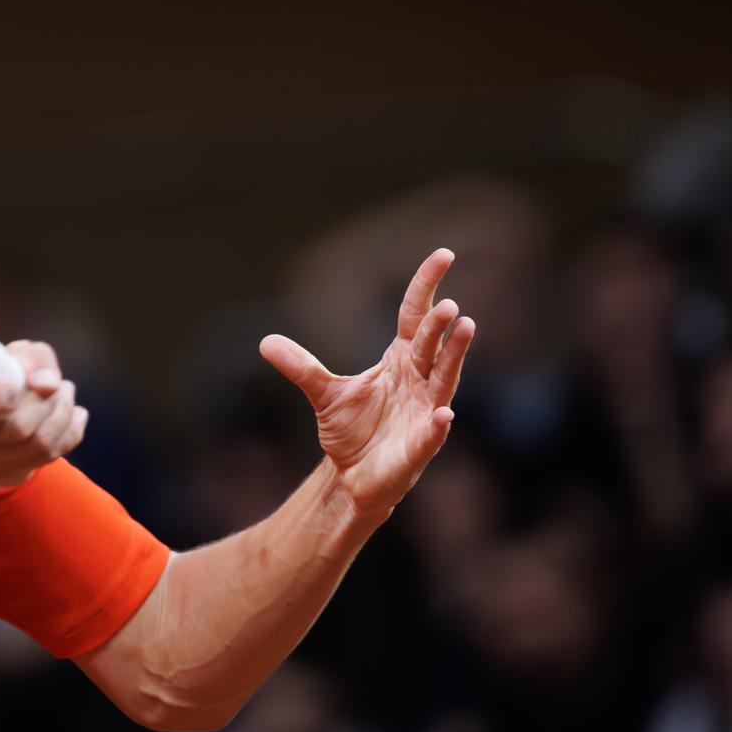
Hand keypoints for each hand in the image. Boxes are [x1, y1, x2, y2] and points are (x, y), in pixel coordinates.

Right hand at [0, 341, 87, 486]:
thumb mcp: (13, 355)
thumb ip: (34, 359)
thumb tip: (48, 384)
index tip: (16, 384)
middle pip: (16, 428)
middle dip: (51, 403)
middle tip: (62, 386)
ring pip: (38, 444)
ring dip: (64, 416)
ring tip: (67, 396)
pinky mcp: (0, 475)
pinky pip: (47, 458)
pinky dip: (70, 433)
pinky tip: (74, 416)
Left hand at [260, 248, 475, 518]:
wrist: (354, 476)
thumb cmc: (352, 431)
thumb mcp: (323, 394)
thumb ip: (301, 367)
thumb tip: (265, 341)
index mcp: (400, 361)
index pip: (415, 316)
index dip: (427, 286)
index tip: (444, 255)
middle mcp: (419, 381)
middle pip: (431, 345)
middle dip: (439, 326)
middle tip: (448, 304)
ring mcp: (424, 412)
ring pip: (444, 380)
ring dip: (454, 356)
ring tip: (466, 327)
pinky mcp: (420, 446)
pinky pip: (431, 434)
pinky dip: (438, 425)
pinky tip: (443, 414)